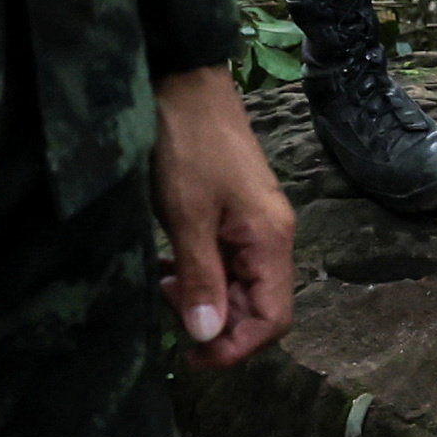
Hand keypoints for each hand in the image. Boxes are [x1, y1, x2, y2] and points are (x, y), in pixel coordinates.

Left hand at [151, 66, 296, 367]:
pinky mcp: (233, 214)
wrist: (184, 83)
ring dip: (204, 299)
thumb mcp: (187, 216)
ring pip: (239, 286)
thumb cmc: (187, 145)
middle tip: (168, 308)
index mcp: (269, 240)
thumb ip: (200, 278)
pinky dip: (199, 276)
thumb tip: (207, 337)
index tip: (190, 353)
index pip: (272, 320)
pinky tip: (168, 268)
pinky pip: (226, 263)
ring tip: (164, 287)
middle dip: (215, 322)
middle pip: (257, 307)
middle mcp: (271, 237)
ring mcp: (253, 224)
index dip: (235, 347)